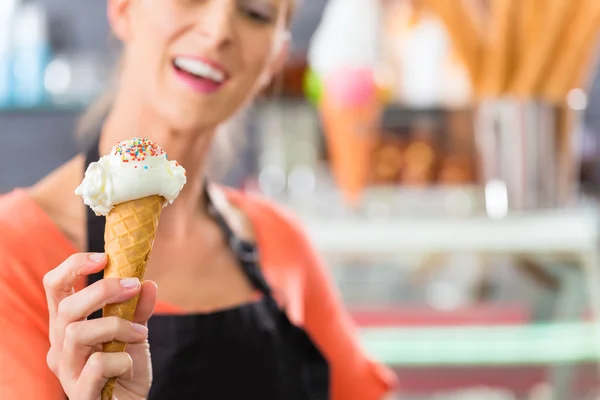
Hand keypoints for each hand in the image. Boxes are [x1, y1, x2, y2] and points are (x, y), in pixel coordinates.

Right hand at [44, 253, 156, 399]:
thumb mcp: (135, 334)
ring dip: (116, 327)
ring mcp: (66, 370)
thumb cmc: (125, 371)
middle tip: (133, 286)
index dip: (73, 266)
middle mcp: (59, 345)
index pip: (55, 287)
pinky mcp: (79, 393)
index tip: (103, 257)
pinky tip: (129, 365)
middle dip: (102, 291)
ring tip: (141, 333)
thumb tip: (148, 283)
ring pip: (78, 333)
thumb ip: (138, 310)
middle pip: (66, 307)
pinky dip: (121, 360)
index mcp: (68, 325)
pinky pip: (96, 365)